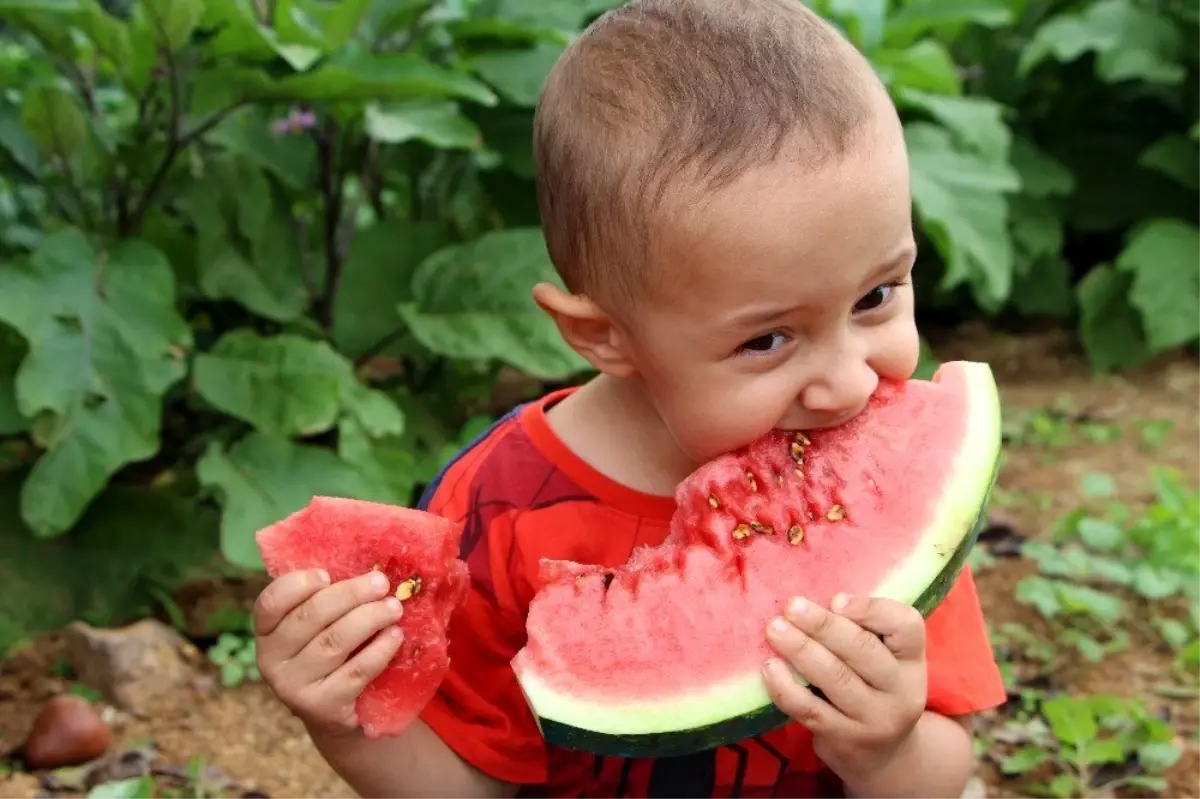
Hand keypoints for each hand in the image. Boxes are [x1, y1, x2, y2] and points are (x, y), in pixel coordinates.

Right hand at [253, 568, 405, 735]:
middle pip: (309, 618)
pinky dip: (379, 650)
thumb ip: (327, 600)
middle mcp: (271, 660)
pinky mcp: (321, 706)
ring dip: (369, 619)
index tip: (326, 574)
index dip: (296, 585)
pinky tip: (395, 635)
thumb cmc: (330, 654)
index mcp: (267, 632)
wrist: (335, 714)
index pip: (269, 603)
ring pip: (334, 642)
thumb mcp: (319, 627)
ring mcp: (293, 687)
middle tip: (381, 583)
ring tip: (394, 607)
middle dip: (349, 595)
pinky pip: (355, 671)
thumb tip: (367, 569)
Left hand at [761, 594, 927, 778]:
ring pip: (835, 678)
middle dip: (823, 625)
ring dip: (800, 649)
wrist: (884, 755)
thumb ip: (863, 630)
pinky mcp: (845, 739)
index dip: (872, 609)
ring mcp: (874, 718)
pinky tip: (769, 667)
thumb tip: (811, 601)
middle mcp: (902, 690)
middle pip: (863, 650)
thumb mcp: (885, 660)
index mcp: (911, 659)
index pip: (907, 626)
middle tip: (792, 606)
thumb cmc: (873, 687)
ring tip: (774, 629)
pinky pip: (810, 710)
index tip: (836, 599)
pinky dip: (785, 687)